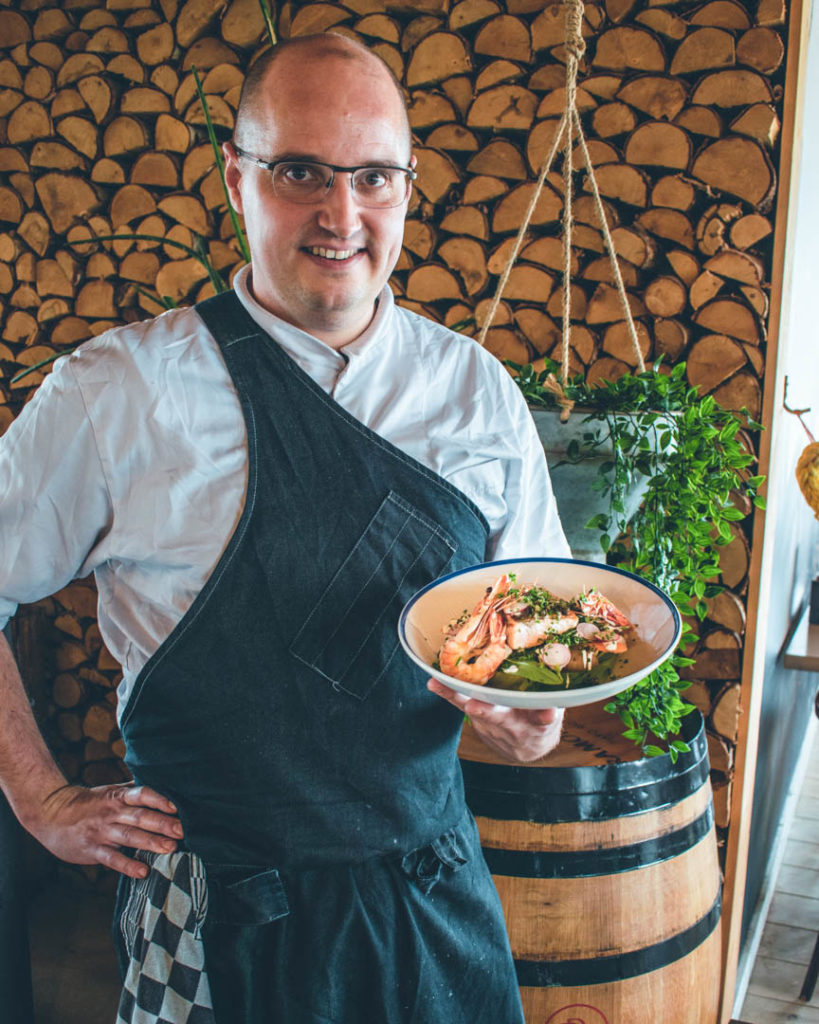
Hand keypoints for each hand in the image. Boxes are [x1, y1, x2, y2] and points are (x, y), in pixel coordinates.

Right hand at [24, 783, 182, 878]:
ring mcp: (102, 831)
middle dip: (162, 823)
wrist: (51, 814)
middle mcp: (111, 813)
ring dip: (151, 842)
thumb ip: (134, 790)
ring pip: (129, 836)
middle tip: (182, 830)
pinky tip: (143, 871)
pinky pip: (112, 859)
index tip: (176, 807)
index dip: (159, 799)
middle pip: (140, 816)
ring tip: (170, 848)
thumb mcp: (110, 791)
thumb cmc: (89, 802)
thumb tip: (163, 785)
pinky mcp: (92, 850)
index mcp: (118, 796)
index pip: (141, 794)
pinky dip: (128, 865)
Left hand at [428, 678, 564, 762]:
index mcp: (536, 724)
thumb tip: (560, 666)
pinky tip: (433, 684)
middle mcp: (511, 724)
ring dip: (457, 698)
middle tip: (474, 706)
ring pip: (473, 709)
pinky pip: (459, 704)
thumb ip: (553, 701)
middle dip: (487, 711)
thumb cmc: (540, 720)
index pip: (543, 720)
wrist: (525, 747)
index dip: (546, 717)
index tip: (548, 713)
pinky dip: (447, 694)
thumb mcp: (552, 715)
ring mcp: (491, 722)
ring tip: (442, 686)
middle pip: (498, 717)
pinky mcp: (478, 718)